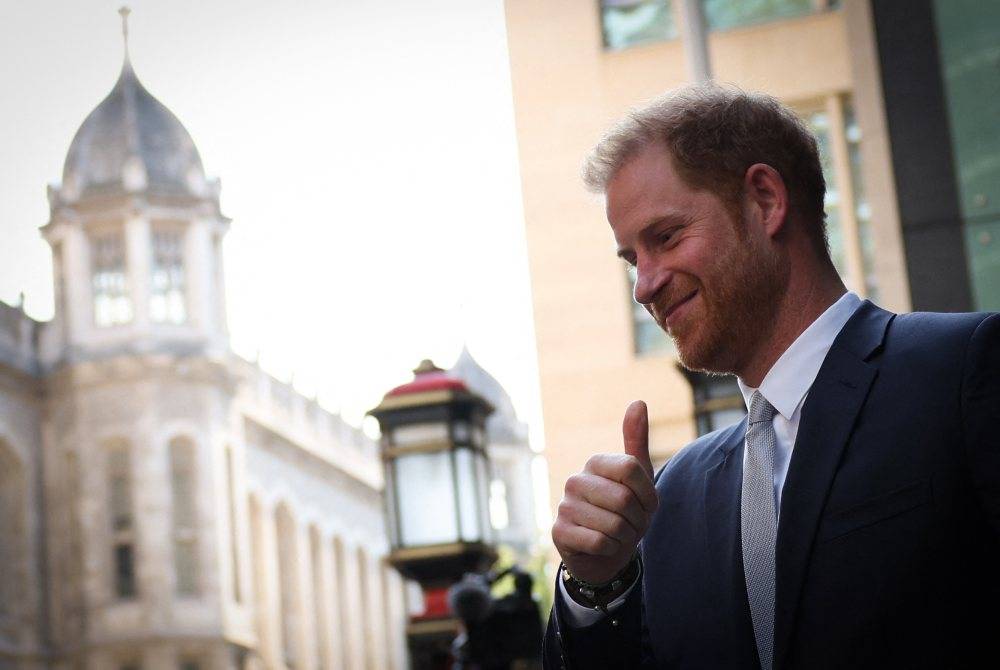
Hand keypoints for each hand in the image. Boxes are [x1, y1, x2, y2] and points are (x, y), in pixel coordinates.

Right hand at [552, 400, 658, 584]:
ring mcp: (564, 505)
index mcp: (595, 463)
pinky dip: (610, 549)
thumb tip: (638, 401)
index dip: (648, 493)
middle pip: (624, 499)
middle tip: (630, 524)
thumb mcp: (637, 479)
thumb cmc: (624, 512)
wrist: (604, 554)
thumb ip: (636, 440)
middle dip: (637, 520)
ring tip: (616, 535)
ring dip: (625, 537)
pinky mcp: (559, 532)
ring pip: (613, 524)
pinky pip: (599, 542)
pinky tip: (602, 546)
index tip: (646, 505)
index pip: (631, 467)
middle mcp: (575, 480)